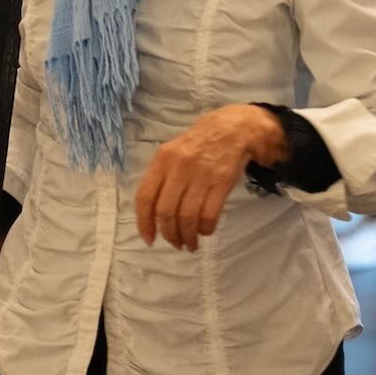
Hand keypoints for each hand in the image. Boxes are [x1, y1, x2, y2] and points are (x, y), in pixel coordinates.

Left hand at [135, 104, 285, 251]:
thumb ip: (160, 179)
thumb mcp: (171, 154)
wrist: (231, 130)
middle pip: (166, 211)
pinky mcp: (222, 182)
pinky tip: (205, 231)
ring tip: (189, 244)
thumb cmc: (196, 146)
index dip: (144, 222)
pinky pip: (209, 214)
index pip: (145, 196)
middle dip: (169, 234)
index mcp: (162, 160)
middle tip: (175, 243)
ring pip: (187, 217)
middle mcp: (179, 167)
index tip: (149, 239)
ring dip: (187, 236)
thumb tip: (151, 215)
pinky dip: (205, 229)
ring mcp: (201, 175)